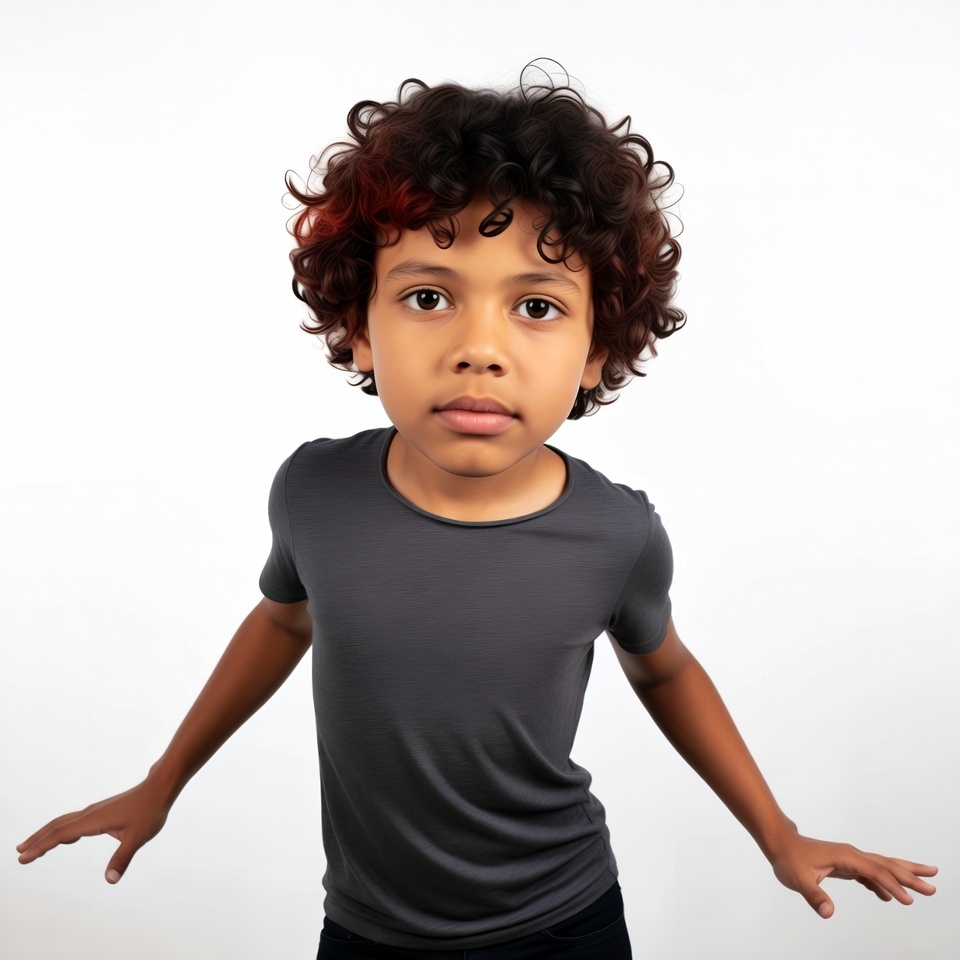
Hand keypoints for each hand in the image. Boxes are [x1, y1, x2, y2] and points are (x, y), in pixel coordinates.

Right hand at [16, 776, 172, 883]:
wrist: (160, 787)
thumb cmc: (150, 810)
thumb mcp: (139, 837)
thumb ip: (123, 857)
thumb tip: (110, 880)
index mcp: (93, 820)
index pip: (60, 835)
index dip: (40, 847)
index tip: (22, 858)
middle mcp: (90, 814)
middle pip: (56, 826)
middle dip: (37, 840)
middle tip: (18, 853)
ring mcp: (96, 811)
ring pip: (65, 822)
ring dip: (48, 833)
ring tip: (33, 846)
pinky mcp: (103, 811)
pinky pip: (75, 821)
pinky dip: (63, 829)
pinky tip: (66, 838)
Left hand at [769, 833, 936, 917]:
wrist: (780, 844)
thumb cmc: (788, 859)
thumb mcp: (798, 879)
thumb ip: (814, 895)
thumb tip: (828, 914)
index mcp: (845, 856)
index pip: (874, 872)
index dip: (892, 885)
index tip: (909, 900)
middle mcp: (851, 855)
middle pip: (886, 865)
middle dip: (910, 875)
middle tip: (934, 885)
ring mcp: (850, 859)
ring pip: (882, 866)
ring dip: (903, 875)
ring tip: (926, 883)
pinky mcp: (846, 865)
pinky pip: (870, 874)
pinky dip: (884, 884)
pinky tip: (890, 897)